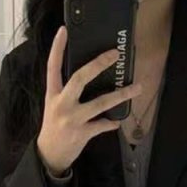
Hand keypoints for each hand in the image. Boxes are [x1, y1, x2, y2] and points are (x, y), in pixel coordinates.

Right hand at [36, 25, 142, 175]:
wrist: (49, 155)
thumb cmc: (54, 127)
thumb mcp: (54, 106)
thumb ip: (66, 92)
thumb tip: (89, 76)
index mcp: (52, 95)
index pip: (52, 67)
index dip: (57, 48)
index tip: (64, 31)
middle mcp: (61, 104)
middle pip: (80, 78)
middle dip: (98, 64)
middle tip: (114, 54)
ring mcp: (72, 119)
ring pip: (100, 103)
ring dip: (121, 95)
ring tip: (137, 88)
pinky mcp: (82, 134)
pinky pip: (102, 124)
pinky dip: (111, 122)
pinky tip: (117, 121)